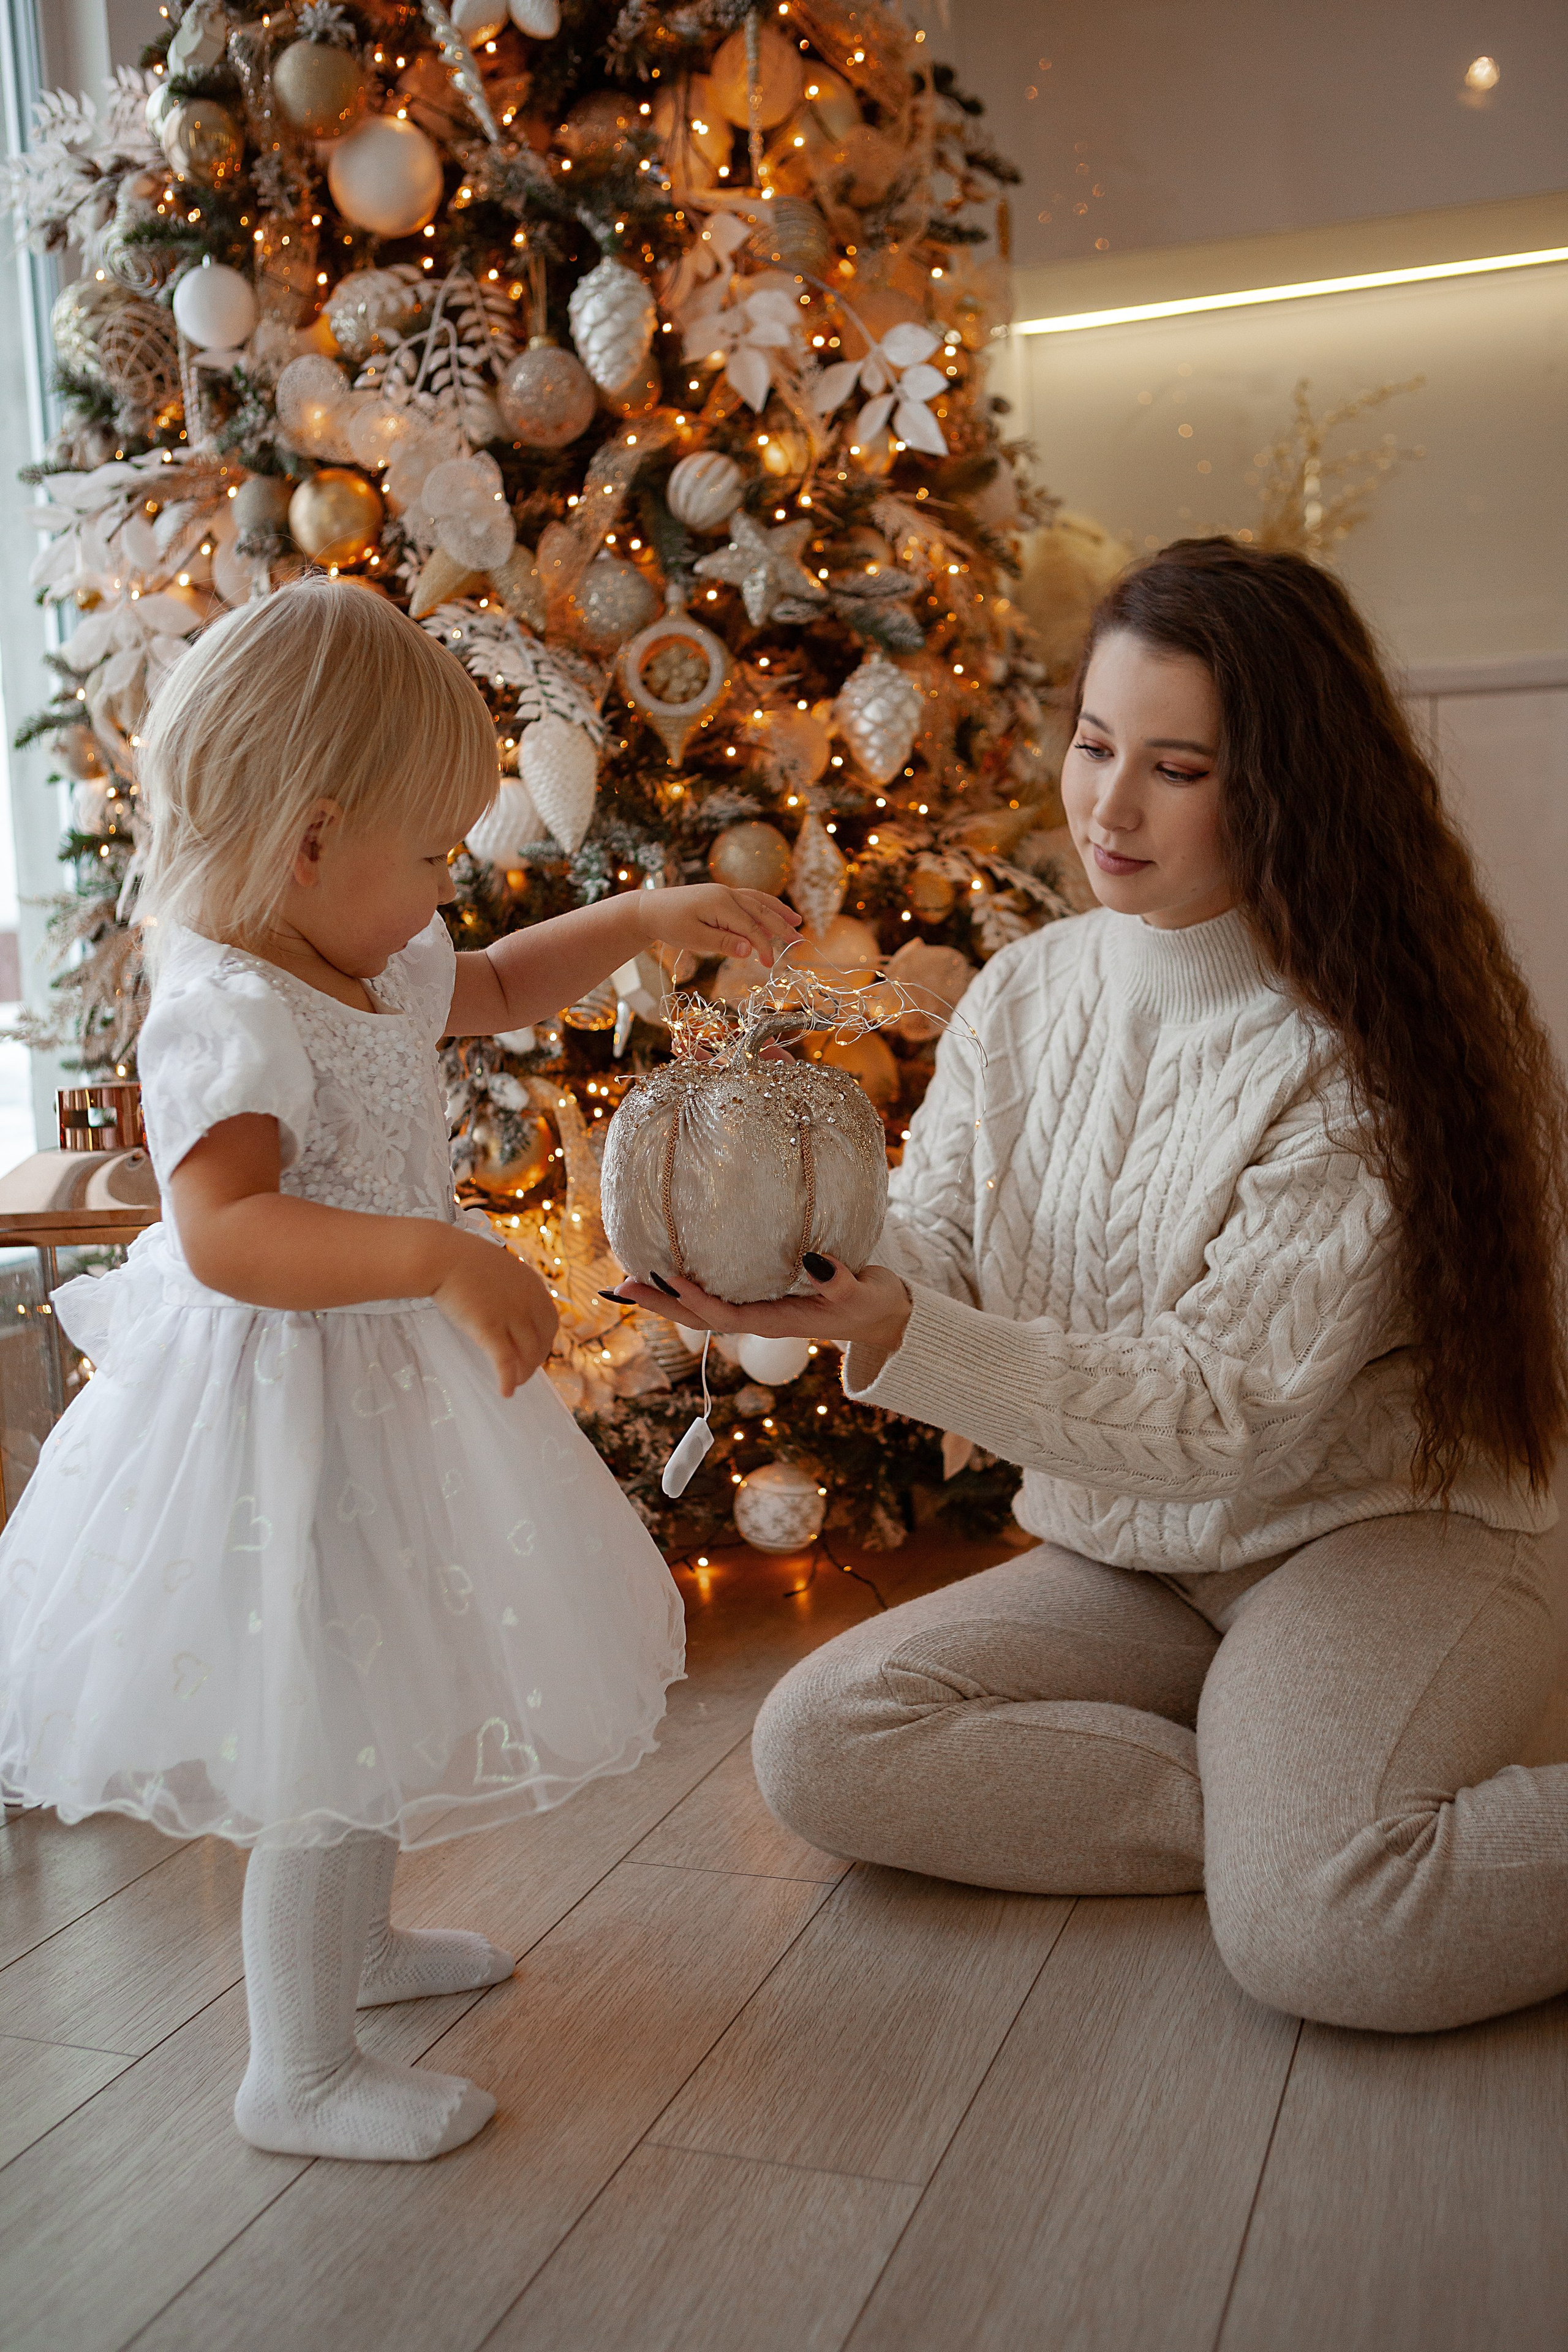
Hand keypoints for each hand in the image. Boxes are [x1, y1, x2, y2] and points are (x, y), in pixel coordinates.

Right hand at [430, 1231, 558, 1396]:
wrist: (440, 1255)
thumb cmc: (459, 1258)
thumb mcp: (497, 1267)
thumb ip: (509, 1286)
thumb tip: (506, 1302)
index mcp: (532, 1284)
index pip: (550, 1321)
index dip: (544, 1341)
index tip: (535, 1351)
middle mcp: (527, 1300)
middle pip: (542, 1341)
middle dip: (535, 1360)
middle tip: (524, 1372)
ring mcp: (510, 1314)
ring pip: (527, 1354)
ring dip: (523, 1374)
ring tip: (514, 1383)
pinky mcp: (489, 1327)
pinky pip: (504, 1361)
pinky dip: (507, 1379)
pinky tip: (505, 1392)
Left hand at [607, 1253, 912, 1355]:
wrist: (881, 1318)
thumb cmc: (872, 1304)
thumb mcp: (863, 1293)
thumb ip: (841, 1281)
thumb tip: (815, 1259)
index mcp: (777, 1321)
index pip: (725, 1315)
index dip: (694, 1298)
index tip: (665, 1275)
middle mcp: (760, 1318)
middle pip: (698, 1315)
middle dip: (660, 1302)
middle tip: (619, 1286)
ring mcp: (758, 1310)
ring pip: (701, 1308)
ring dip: (665, 1296)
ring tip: (628, 1280)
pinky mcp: (761, 1298)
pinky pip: (715, 1295)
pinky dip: (687, 1286)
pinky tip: (669, 1270)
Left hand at [636, 884, 800, 970]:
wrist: (650, 909)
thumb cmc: (670, 925)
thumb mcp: (694, 938)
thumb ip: (723, 943)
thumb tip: (750, 950)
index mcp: (720, 904)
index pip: (751, 927)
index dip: (764, 946)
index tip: (770, 964)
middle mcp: (726, 893)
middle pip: (761, 911)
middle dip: (782, 926)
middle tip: (800, 940)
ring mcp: (724, 892)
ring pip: (758, 901)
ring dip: (778, 911)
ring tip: (796, 920)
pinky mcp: (720, 895)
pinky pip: (748, 899)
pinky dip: (763, 907)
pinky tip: (772, 914)